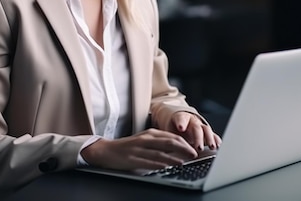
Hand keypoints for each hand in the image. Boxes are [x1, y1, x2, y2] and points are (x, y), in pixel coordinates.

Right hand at [80, 128, 197, 170]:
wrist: (106, 150)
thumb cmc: (127, 147)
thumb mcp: (144, 141)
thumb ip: (159, 143)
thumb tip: (178, 149)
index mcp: (150, 133)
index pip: (171, 136)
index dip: (185, 142)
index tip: (195, 148)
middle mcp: (145, 139)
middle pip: (169, 142)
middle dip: (183, 148)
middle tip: (194, 154)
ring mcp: (139, 148)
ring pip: (160, 152)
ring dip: (174, 157)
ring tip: (184, 162)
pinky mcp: (132, 158)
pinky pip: (148, 161)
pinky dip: (159, 164)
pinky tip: (166, 166)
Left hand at [165, 112, 221, 151]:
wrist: (179, 123)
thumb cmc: (172, 127)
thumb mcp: (167, 131)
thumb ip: (168, 138)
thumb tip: (163, 150)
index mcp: (180, 118)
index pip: (180, 118)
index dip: (181, 123)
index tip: (181, 128)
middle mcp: (192, 120)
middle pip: (196, 127)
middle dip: (198, 137)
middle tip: (198, 147)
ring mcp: (200, 125)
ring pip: (206, 130)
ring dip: (209, 139)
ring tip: (211, 147)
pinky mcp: (206, 132)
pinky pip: (213, 134)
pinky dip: (216, 140)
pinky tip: (218, 146)